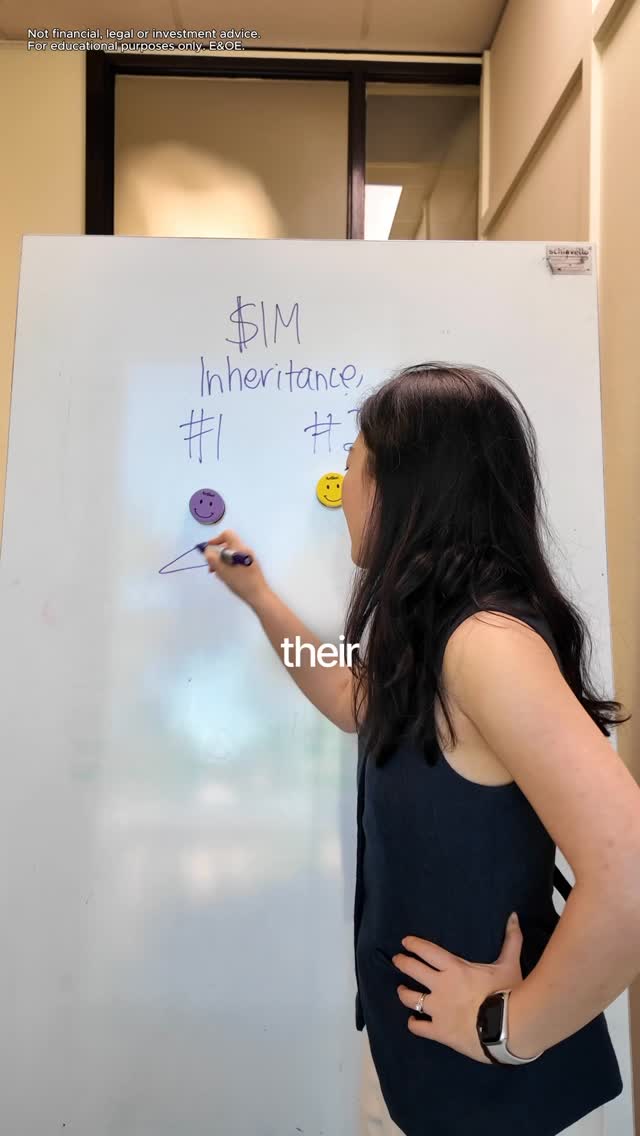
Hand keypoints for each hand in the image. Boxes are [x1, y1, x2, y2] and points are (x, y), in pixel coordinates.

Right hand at [204, 529, 269, 608]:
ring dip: (221, 563)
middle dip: (217, 555)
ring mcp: (249, 559)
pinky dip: (228, 567)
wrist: (259, 596)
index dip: (215, 540)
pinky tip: (226, 578)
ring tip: (218, 575)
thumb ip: (212, 558)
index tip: (208, 550)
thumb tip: (207, 550)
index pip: (227, 535)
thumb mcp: (222, 570)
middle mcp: (246, 551)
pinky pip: (236, 562)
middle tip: (211, 568)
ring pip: (231, 556)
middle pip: (228, 546)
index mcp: (240, 548)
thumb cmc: (240, 582)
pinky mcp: (250, 567)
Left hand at [392, 911, 523, 1063]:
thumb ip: (511, 940)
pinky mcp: (439, 1031)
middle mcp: (440, 986)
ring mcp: (437, 1009)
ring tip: (401, 990)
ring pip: (410, 998)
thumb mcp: (509, 964)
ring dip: (403, 993)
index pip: (427, 950)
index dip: (414, 944)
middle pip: (413, 969)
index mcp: (454, 968)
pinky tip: (413, 1021)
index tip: (405, 942)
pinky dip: (414, 1023)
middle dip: (402, 962)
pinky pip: (418, 1027)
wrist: (508, 1028)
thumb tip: (513, 916)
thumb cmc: (508, 993)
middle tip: (397, 960)